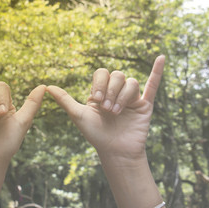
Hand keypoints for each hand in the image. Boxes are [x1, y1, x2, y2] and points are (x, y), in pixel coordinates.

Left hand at [47, 56, 165, 207]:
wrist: (114, 151)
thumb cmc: (95, 134)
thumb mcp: (78, 115)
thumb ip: (65, 100)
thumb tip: (46, 86)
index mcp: (101, 91)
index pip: (102, 74)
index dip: (100, 83)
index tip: (96, 100)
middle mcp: (116, 91)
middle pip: (118, 76)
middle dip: (111, 91)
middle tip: (107, 110)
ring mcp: (131, 97)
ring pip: (131, 83)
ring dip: (123, 96)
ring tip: (116, 112)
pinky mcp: (145, 105)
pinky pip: (153, 85)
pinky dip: (157, 72)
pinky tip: (162, 58)